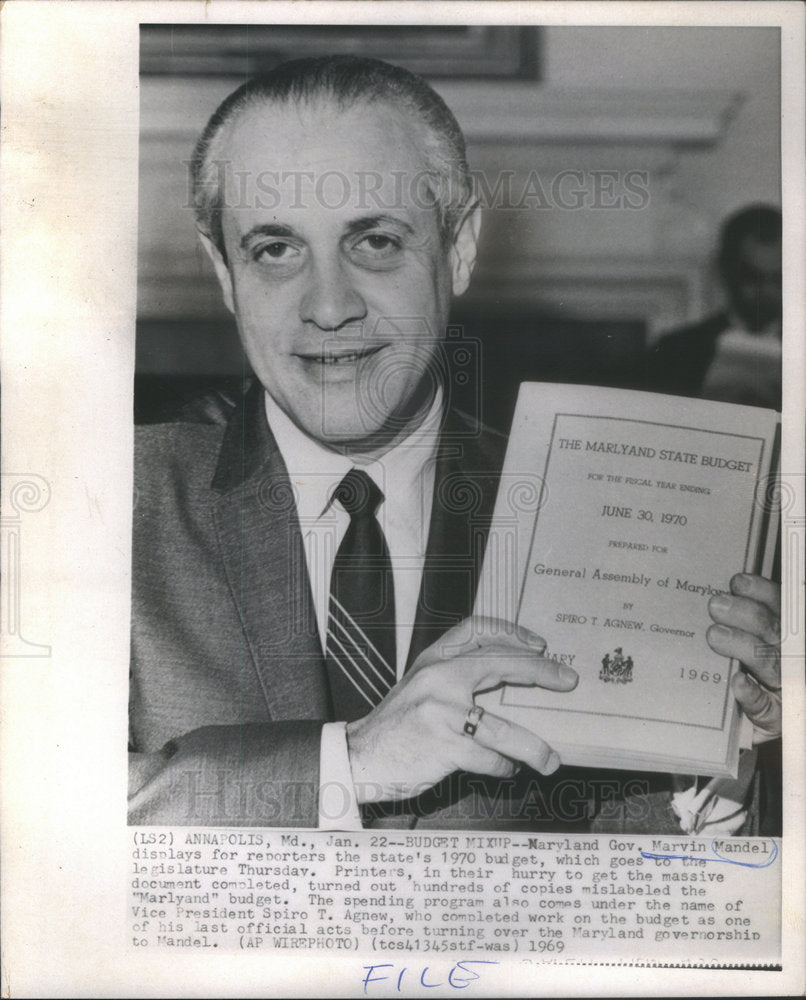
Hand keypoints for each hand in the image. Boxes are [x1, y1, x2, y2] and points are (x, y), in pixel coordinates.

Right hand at [345, 616, 577, 803]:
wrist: (359, 757)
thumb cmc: (396, 727)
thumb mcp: (420, 689)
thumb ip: (455, 681)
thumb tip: (508, 685)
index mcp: (433, 661)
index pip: (476, 629)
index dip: (511, 632)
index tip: (537, 644)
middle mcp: (437, 678)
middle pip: (500, 665)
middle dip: (539, 673)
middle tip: (566, 681)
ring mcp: (441, 712)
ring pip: (503, 728)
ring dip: (533, 747)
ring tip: (550, 759)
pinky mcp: (444, 745)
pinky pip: (490, 757)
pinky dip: (503, 766)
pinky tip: (505, 769)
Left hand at [707, 573, 780, 741]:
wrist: (761, 719)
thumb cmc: (758, 672)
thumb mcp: (757, 638)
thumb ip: (749, 618)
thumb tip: (733, 589)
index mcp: (786, 635)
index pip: (779, 608)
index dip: (761, 593)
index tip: (738, 582)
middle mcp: (788, 657)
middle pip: (771, 631)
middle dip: (744, 614)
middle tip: (716, 605)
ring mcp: (783, 686)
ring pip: (768, 662)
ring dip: (742, 646)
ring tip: (715, 635)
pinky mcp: (773, 716)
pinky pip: (764, 705)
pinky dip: (751, 694)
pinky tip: (739, 683)